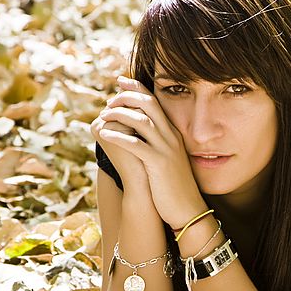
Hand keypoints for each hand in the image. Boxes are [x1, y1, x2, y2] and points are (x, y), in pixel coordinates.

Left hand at [94, 76, 207, 227]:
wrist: (187, 209)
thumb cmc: (173, 187)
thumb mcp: (167, 160)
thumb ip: (155, 144)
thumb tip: (136, 134)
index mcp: (173, 134)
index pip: (156, 103)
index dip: (137, 88)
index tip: (120, 81)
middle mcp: (171, 137)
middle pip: (149, 105)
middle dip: (127, 96)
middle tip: (109, 96)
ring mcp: (166, 149)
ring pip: (142, 121)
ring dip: (119, 114)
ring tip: (103, 116)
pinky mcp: (159, 163)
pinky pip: (136, 144)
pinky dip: (118, 137)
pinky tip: (104, 134)